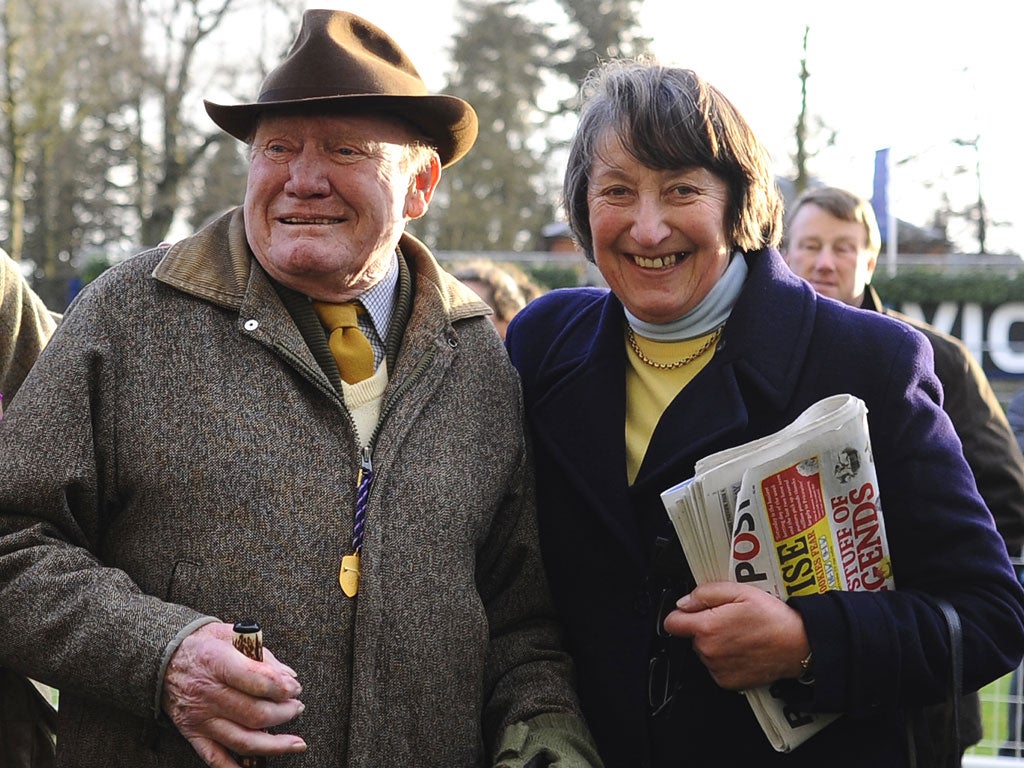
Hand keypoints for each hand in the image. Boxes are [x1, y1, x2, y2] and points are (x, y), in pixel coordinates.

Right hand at [162, 622, 306, 766]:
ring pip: (242, 741)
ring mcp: (200, 718)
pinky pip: (215, 758)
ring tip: (295, 742)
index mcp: (217, 662)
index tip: (295, 688)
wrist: (164, 657)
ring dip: (274, 745)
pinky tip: (255, 767)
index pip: (257, 680)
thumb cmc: (205, 643)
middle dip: (284, 714)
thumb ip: (263, 654)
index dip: (283, 687)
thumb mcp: (233, 634)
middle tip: (297, 708)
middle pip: (255, 714)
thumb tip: (289, 676)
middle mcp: (207, 693)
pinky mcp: (193, 733)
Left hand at [662, 582, 808, 689]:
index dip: (682, 614)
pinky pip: (716, 666)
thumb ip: (706, 593)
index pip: (672, 623)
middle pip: (691, 636)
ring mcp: (717, 669)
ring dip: (716, 643)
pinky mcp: (728, 682)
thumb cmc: (772, 618)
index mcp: (707, 628)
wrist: (798, 645)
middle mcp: (709, 651)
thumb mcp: (739, 591)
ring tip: (740, 634)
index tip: (694, 611)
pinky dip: (725, 659)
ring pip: (704, 651)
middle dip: (705, 626)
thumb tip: (684, 602)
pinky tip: (743, 649)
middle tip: (729, 619)